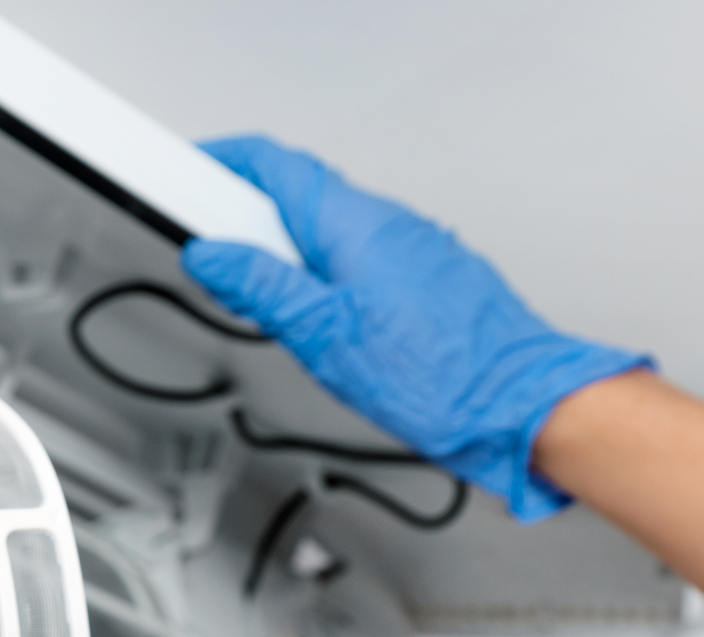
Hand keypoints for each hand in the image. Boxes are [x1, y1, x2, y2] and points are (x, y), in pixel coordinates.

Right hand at [182, 135, 647, 521]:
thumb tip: (212, 255)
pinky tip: (319, 322)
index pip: (274, 165)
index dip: (221, 165)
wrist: (518, 405)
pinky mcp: (423, 278)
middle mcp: (387, 223)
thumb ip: (262, 288)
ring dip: (284, 258)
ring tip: (269, 310)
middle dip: (245, 225)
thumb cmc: (441, 377)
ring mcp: (410, 249)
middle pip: (296, 199)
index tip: (184, 182)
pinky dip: (320, 279)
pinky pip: (356, 261)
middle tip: (216, 267)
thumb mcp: (324, 334)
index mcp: (355, 223)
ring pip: (326, 234)